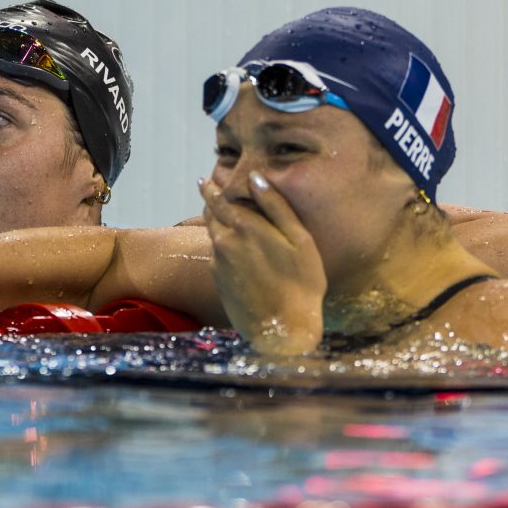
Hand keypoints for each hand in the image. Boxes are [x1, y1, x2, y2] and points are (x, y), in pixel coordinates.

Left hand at [199, 171, 326, 354]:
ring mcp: (219, 263)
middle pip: (211, 214)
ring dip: (212, 220)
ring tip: (215, 210)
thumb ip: (276, 206)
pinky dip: (220, 244)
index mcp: (245, 227)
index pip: (221, 199)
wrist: (283, 330)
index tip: (207, 178)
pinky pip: (217, 255)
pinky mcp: (219, 281)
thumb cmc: (302, 284)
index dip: (213, 187)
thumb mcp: (300, 240)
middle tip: (205, 186)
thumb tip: (256, 177)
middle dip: (209, 199)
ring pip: (212, 234)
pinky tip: (230, 245)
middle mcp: (225, 242)